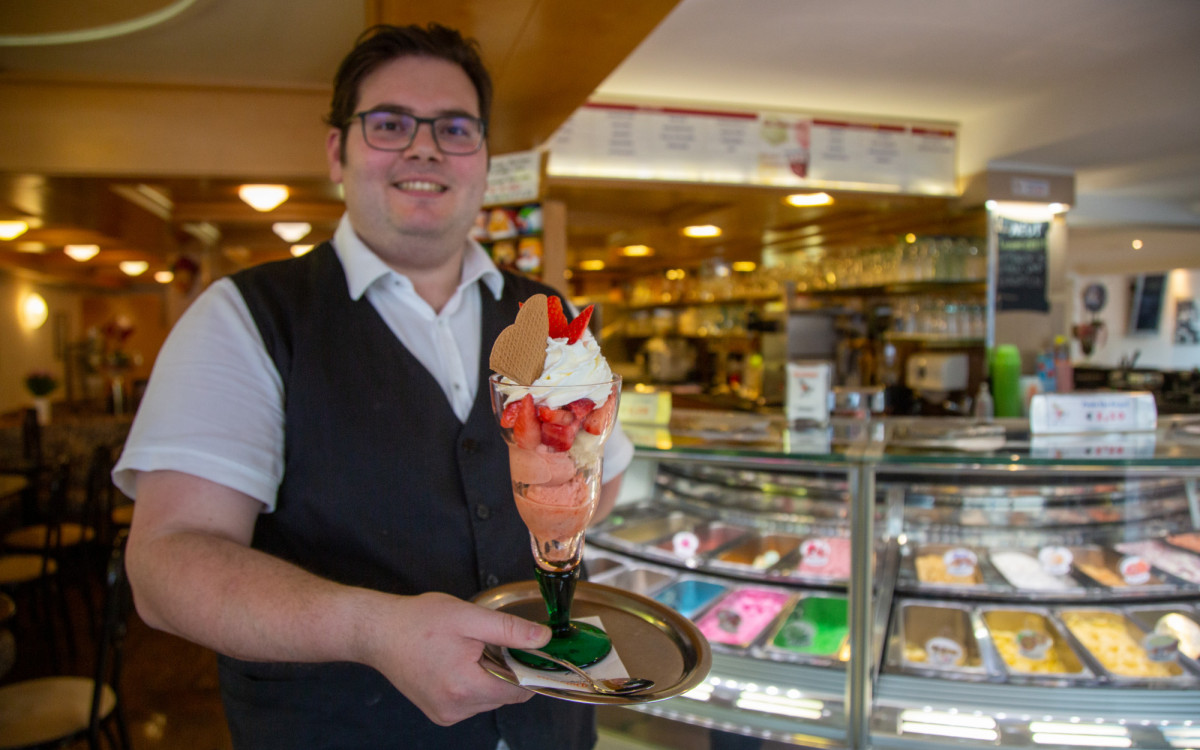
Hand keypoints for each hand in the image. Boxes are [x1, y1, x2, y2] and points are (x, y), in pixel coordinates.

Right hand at [362, 591, 550, 725]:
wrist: (379, 633)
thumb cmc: (418, 621)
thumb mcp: (468, 617)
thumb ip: (509, 629)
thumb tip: (542, 638)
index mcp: (465, 687)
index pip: (520, 690)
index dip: (530, 668)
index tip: (529, 649)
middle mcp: (456, 709)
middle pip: (505, 695)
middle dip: (507, 669)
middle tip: (488, 642)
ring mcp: (446, 714)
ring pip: (490, 698)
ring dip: (490, 676)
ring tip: (467, 652)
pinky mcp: (440, 713)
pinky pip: (473, 702)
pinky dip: (474, 683)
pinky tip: (457, 663)